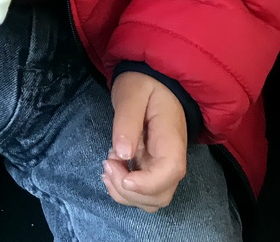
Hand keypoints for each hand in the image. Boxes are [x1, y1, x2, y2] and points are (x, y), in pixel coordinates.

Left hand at [102, 72, 187, 211]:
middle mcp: (172, 158)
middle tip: (108, 163)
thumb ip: (127, 121)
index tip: (123, 175)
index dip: (146, 184)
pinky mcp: (152, 167)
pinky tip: (111, 168)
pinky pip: (142, 191)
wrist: (155, 80)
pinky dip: (124, 189)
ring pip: (151, 200)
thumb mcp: (132, 93)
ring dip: (125, 193)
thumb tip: (123, 153)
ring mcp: (162, 166)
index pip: (170, 172)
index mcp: (171, 138)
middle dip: (130, 192)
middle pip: (160, 195)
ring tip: (108, 163)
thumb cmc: (144, 83)